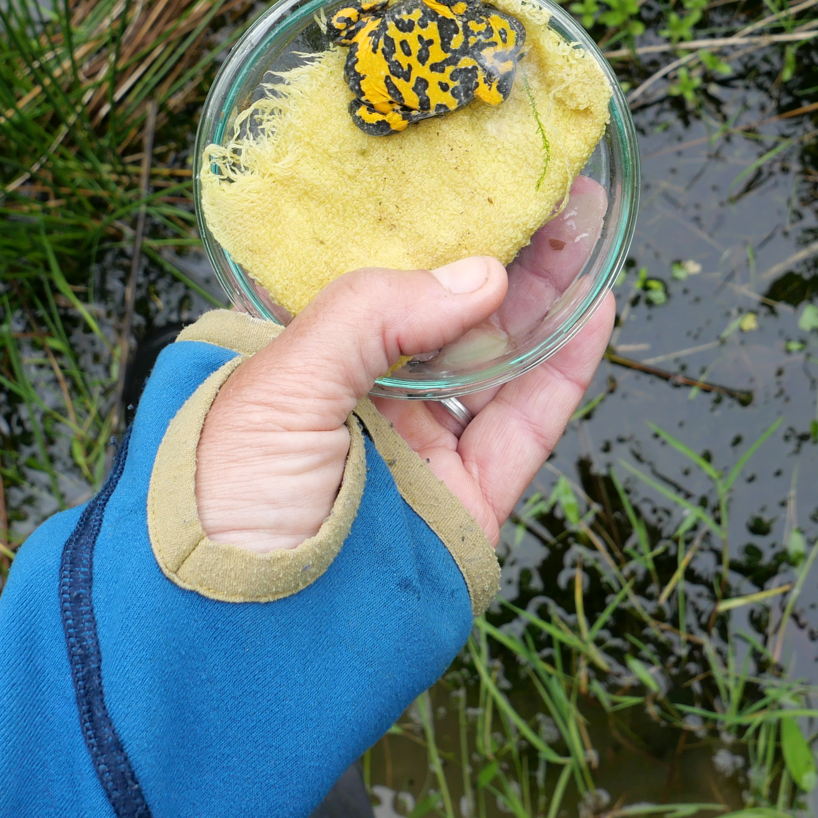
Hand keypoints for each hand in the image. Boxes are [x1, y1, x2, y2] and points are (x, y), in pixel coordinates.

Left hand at [196, 182, 614, 551]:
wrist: (234, 645)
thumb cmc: (223, 502)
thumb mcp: (276, 385)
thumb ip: (371, 316)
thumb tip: (478, 275)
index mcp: (299, 357)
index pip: (368, 274)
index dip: (419, 224)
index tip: (467, 173)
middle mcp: (360, 395)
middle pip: (444, 308)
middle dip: (499, 247)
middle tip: (550, 188)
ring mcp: (415, 446)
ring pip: (495, 356)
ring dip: (544, 292)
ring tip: (585, 226)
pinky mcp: (464, 500)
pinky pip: (524, 425)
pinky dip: (565, 368)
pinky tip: (594, 308)